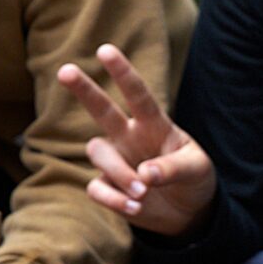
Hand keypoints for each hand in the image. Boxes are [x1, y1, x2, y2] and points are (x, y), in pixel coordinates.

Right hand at [55, 43, 217, 235]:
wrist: (188, 212)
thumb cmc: (194, 179)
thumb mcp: (197, 170)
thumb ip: (172, 169)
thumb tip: (144, 174)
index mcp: (155, 124)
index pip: (138, 95)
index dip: (122, 73)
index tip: (105, 51)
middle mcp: (129, 137)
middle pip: (102, 109)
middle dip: (84, 89)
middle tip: (65, 71)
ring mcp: (116, 161)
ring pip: (97, 152)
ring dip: (119, 173)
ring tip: (143, 193)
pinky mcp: (108, 187)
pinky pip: (97, 188)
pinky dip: (114, 200)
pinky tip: (135, 208)